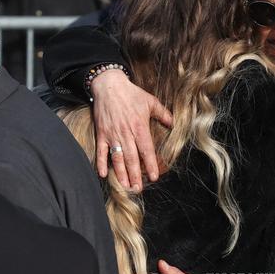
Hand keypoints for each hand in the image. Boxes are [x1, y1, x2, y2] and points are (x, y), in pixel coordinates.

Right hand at [91, 69, 171, 189]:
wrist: (109, 85)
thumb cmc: (131, 93)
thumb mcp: (150, 101)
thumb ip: (163, 114)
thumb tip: (173, 123)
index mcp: (139, 127)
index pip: (146, 150)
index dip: (150, 165)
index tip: (154, 177)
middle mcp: (126, 134)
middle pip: (132, 159)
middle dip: (135, 175)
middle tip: (138, 189)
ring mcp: (112, 135)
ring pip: (117, 158)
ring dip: (121, 174)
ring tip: (125, 186)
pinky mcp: (101, 133)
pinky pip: (101, 151)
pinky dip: (101, 163)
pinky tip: (103, 174)